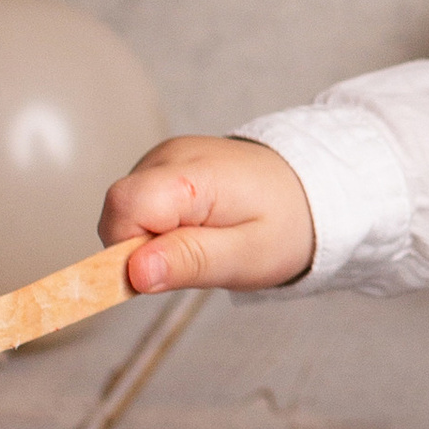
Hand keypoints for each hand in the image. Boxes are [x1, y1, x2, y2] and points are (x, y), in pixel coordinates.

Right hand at [99, 135, 316, 294]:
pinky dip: (160, 224)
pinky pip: (141, 203)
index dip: (129, 249)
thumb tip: (135, 272)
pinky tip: (197, 225)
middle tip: (194, 257)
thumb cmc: (284, 224)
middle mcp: (171, 156)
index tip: (162, 272)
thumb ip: (190, 261)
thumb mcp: (246, 257)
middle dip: (140, 248)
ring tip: (202, 240)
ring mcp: (166, 156)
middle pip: (118, 209)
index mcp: (194, 174)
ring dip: (152, 238)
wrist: (310, 189)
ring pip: (125, 209)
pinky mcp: (165, 164)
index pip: (124, 208)